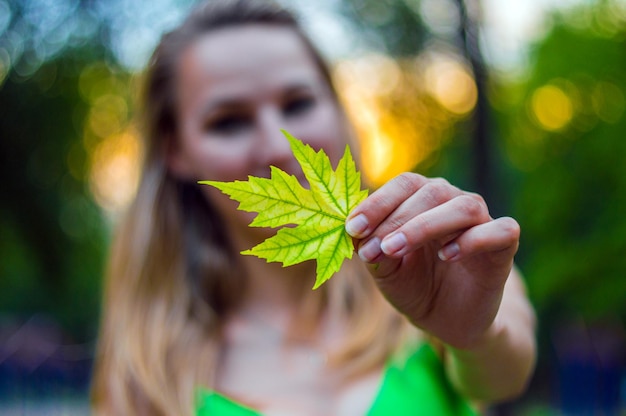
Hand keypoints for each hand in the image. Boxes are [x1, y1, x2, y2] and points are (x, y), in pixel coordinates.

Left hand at [345, 173, 519, 349]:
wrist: (448, 321)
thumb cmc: (414, 287)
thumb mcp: (386, 272)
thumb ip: (372, 250)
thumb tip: (353, 232)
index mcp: (423, 200)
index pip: (404, 184)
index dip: (377, 202)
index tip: (353, 227)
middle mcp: (453, 202)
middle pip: (431, 192)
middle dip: (396, 219)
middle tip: (374, 248)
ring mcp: (482, 222)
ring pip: (464, 206)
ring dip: (425, 226)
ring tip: (396, 249)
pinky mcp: (504, 246)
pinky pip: (501, 230)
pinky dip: (473, 239)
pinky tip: (448, 255)